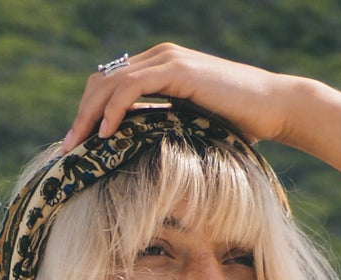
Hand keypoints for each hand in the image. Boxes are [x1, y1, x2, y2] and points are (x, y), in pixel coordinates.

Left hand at [59, 44, 297, 150]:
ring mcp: (168, 60)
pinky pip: (133, 85)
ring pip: (112, 81)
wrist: (273, 108)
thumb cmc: (239, 126)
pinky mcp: (179, 70)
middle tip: (67, 150)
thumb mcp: (190, 129)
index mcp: (159, 68)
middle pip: (102, 80)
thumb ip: (163, 131)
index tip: (76, 147)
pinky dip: (114, 109)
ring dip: (89, 115)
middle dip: (81, 116)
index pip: (109, 84)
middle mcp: (159, 57)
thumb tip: (137, 161)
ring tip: (77, 147)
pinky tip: (104, 135)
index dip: (88, 113)